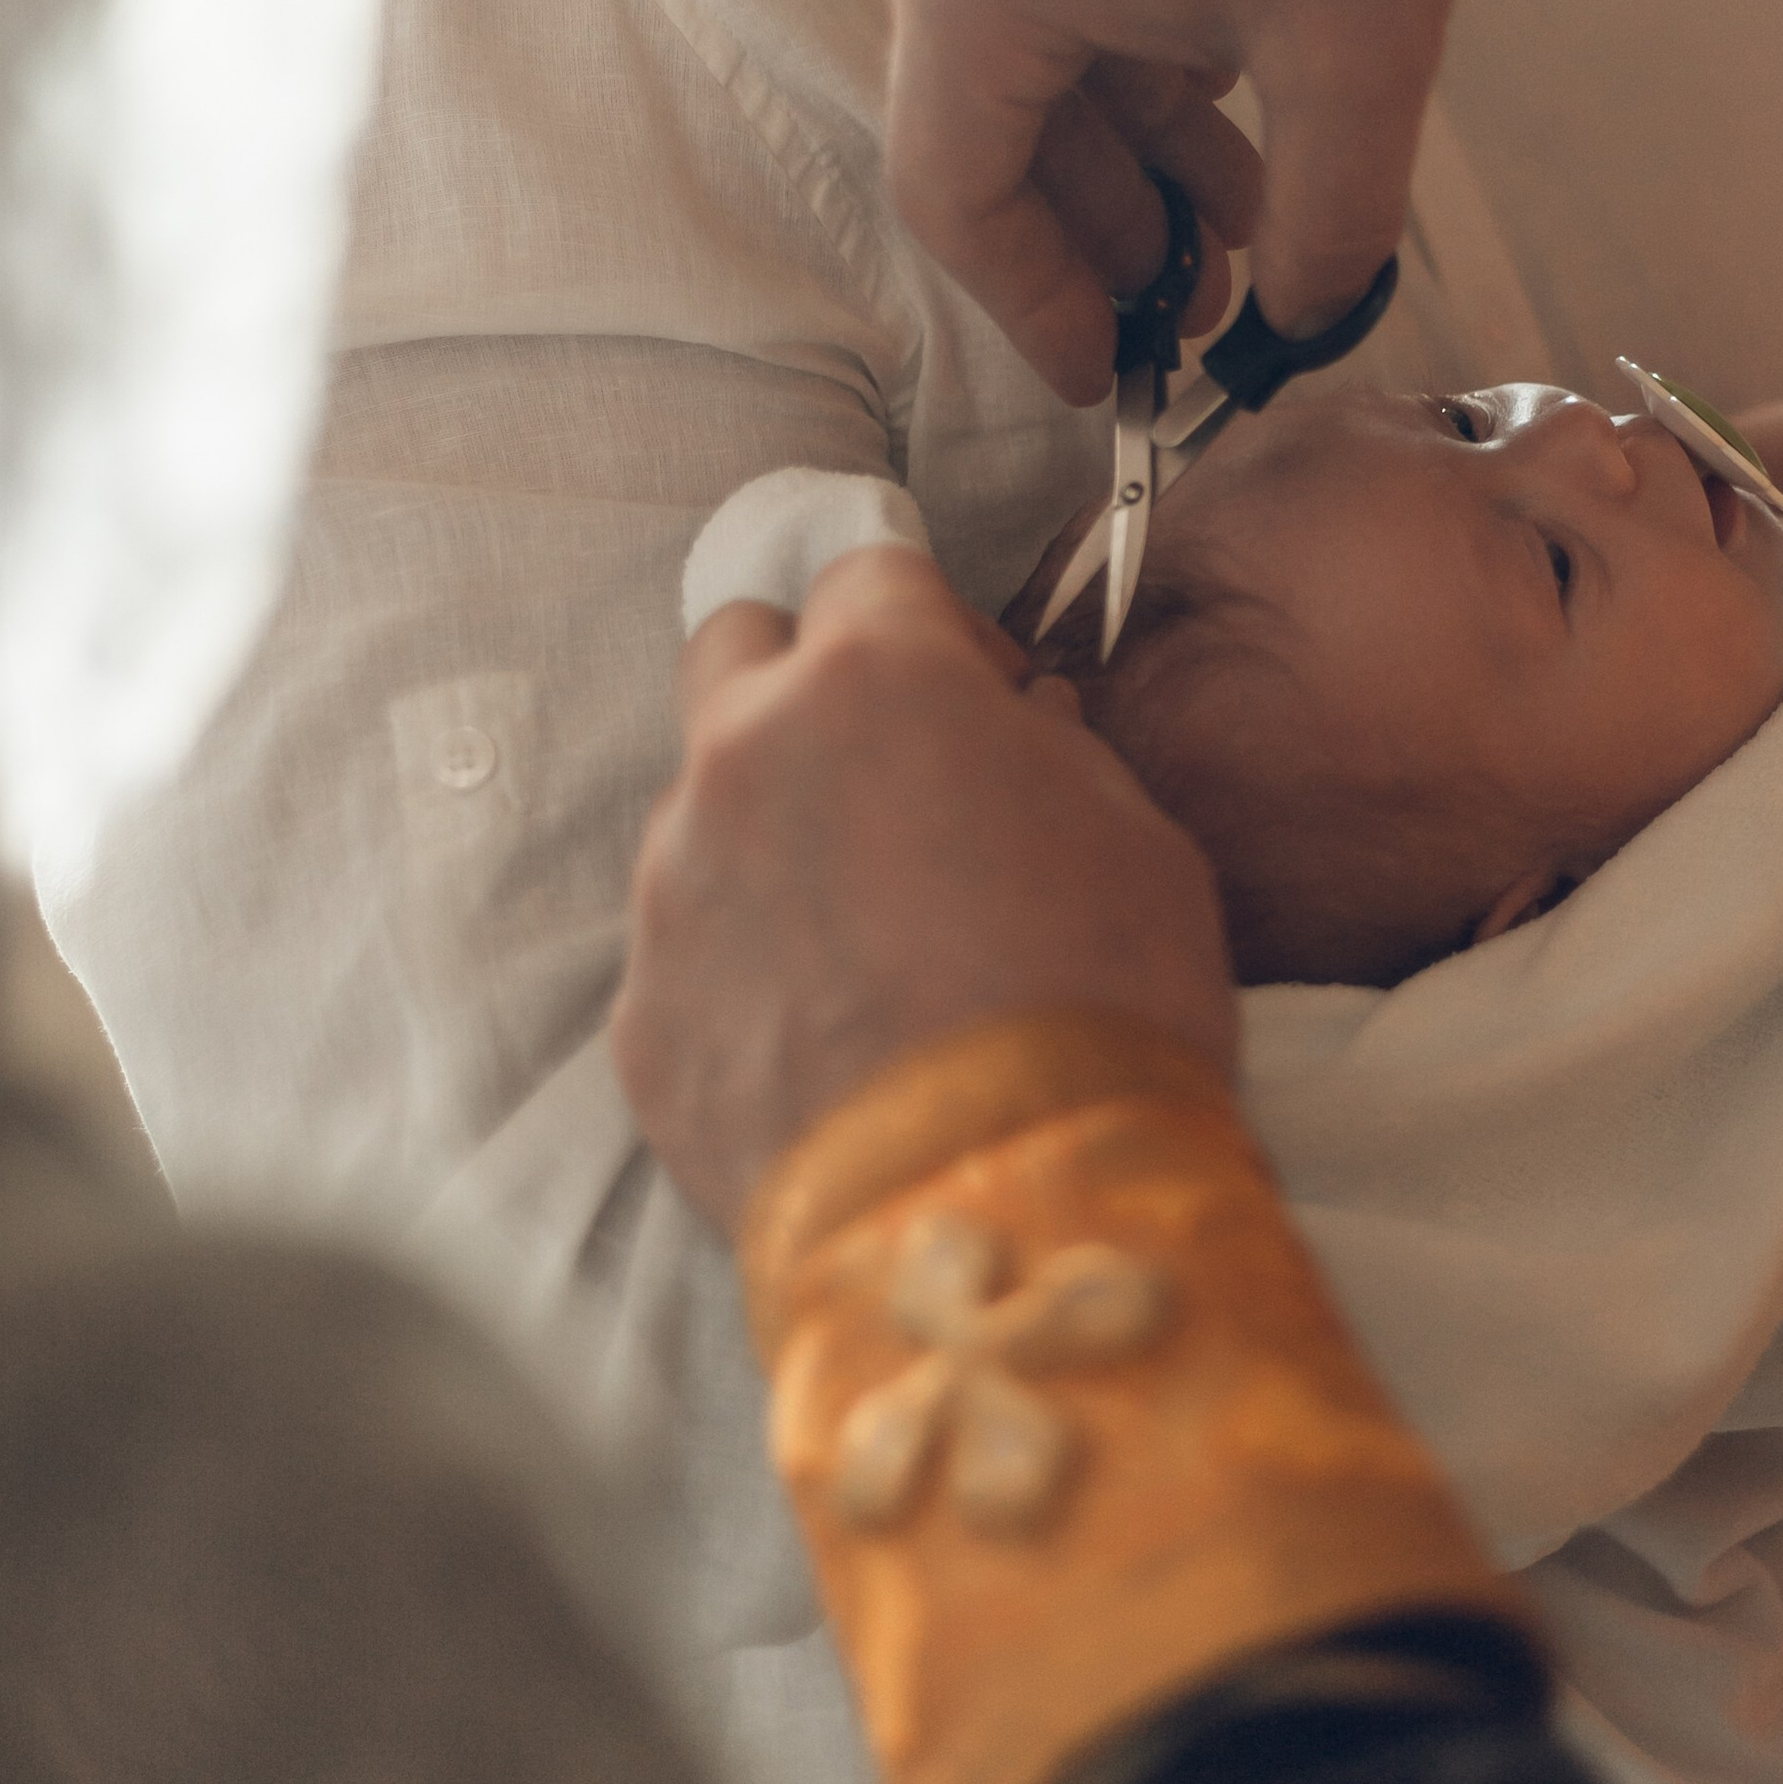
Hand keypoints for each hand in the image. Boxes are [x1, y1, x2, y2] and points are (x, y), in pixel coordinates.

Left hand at [612, 550, 1237, 1234]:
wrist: (1002, 1214)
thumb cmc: (1103, 1008)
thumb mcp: (1140, 842)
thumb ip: (1055, 751)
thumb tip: (1020, 726)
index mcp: (875, 680)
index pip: (866, 568)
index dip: (930, 624)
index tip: (975, 690)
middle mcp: (744, 756)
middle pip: (733, 646)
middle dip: (800, 678)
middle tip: (885, 766)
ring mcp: (674, 886)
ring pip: (703, 808)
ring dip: (773, 836)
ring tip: (869, 944)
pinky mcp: (643, 1015)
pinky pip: (687, 951)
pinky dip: (745, 968)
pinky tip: (830, 1039)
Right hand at [887, 0, 1534, 402]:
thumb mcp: (1359, 58)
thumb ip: (1324, 231)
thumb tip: (1307, 327)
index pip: (957, 194)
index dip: (1038, 309)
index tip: (1113, 378)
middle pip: (990, 111)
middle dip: (1107, 226)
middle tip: (1213, 303)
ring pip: (1036, 26)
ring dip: (1136, 134)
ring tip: (1260, 206)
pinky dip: (1139, 27)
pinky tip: (1246, 73)